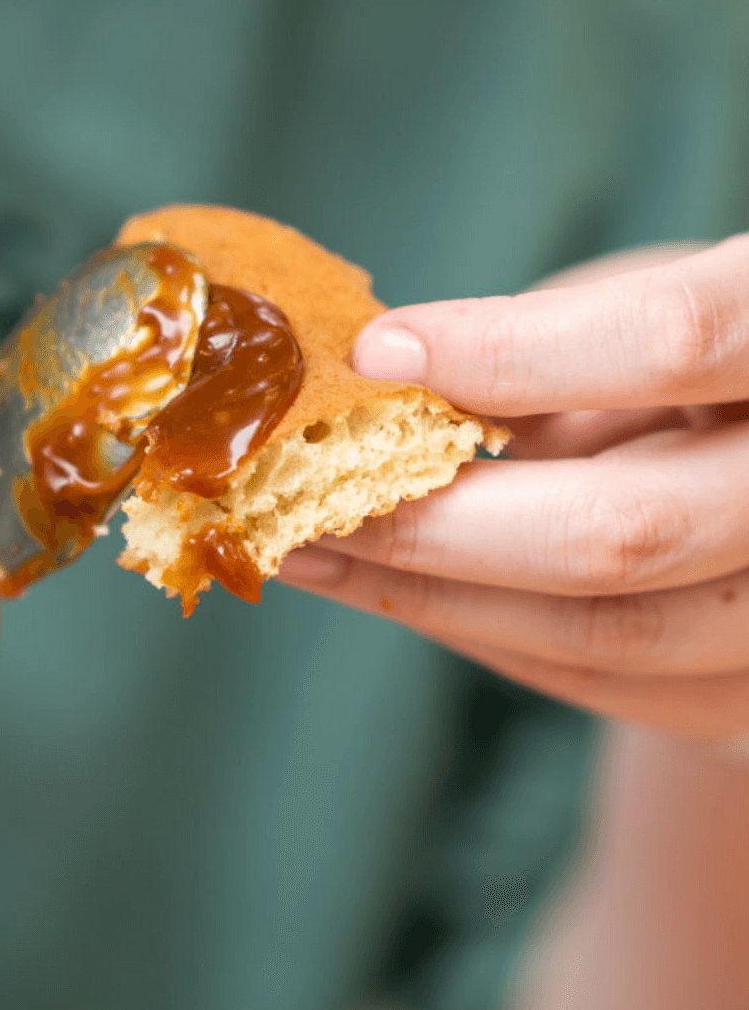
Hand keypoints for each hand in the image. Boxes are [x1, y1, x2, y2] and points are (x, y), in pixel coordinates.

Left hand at [279, 234, 748, 743]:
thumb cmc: (706, 363)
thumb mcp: (654, 307)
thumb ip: (558, 341)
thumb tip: (390, 382)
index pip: (679, 339)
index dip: (517, 351)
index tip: (374, 354)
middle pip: (625, 530)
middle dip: (435, 519)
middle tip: (303, 493)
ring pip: (604, 633)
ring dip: (431, 595)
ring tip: (311, 548)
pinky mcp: (744, 703)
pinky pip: (597, 682)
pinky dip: (479, 631)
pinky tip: (392, 589)